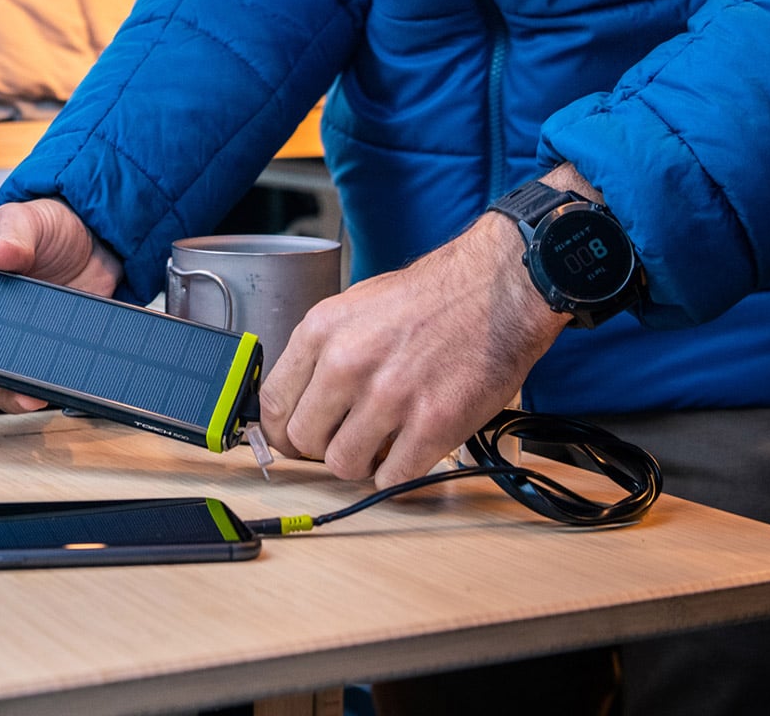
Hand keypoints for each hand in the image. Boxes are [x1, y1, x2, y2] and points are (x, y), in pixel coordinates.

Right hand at [0, 198, 122, 411]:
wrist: (98, 241)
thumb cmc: (49, 227)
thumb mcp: (26, 219)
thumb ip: (12, 234)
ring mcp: (17, 344)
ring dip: (4, 396)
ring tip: (20, 394)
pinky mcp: (47, 355)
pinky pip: (36, 385)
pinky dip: (39, 394)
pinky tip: (46, 391)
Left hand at [258, 213, 569, 488]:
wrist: (496, 292)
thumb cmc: (429, 299)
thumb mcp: (353, 308)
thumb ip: (320, 354)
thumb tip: (296, 402)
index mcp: (322, 331)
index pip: (273, 403)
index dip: (281, 430)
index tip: (293, 438)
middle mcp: (348, 364)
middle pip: (303, 440)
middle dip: (321, 446)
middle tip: (345, 437)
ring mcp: (389, 397)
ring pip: (343, 465)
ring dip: (360, 462)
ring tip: (381, 441)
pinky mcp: (432, 425)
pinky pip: (391, 478)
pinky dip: (397, 474)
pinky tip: (408, 450)